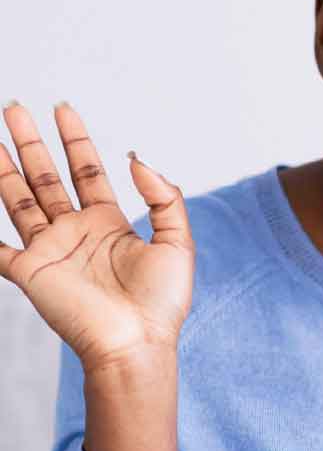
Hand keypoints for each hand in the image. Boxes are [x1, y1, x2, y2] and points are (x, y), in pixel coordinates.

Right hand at [0, 100, 194, 375]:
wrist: (137, 342)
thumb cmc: (162, 301)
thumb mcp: (177, 241)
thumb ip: (164, 197)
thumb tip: (137, 158)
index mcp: (109, 223)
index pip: (87, 170)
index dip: (76, 140)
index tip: (63, 110)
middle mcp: (75, 231)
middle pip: (47, 176)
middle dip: (32, 142)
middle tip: (14, 108)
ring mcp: (50, 250)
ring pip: (18, 199)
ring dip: (4, 169)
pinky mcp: (30, 273)